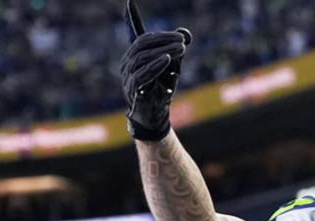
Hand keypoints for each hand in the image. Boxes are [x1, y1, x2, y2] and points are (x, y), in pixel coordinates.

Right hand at [120, 0, 191, 140]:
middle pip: (142, 44)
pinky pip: (143, 74)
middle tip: (182, 39)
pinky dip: (156, 65)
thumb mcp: (173, 67)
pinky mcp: (134, 89)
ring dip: (164, 51)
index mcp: (135, 55)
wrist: (155, 116)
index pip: (134, 35)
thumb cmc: (162, 89)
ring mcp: (128, 76)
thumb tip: (186, 33)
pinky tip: (168, 59)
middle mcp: (128, 63)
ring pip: (142, 57)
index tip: (129, 2)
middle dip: (163, 39)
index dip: (131, 19)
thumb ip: (177, 49)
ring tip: (181, 48)